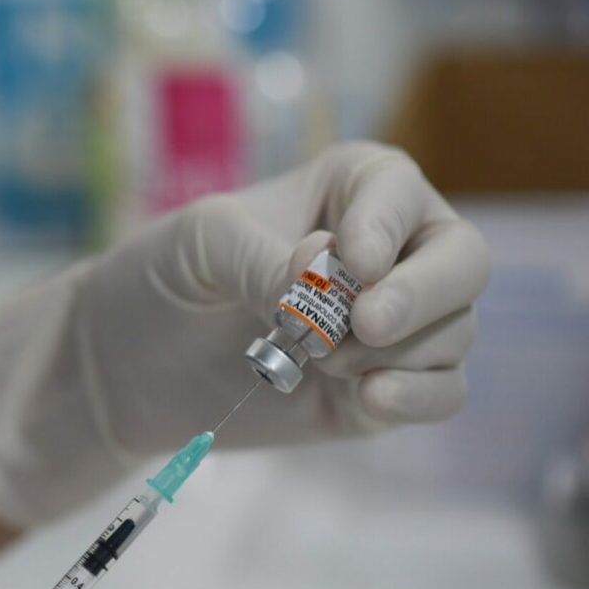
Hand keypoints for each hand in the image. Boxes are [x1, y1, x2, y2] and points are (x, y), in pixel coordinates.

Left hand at [0, 142, 490, 526]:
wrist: (125, 364)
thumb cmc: (164, 275)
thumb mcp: (200, 243)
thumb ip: (264, 257)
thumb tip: (321, 288)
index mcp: (353, 190)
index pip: (400, 191)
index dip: (386, 226)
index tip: (350, 260)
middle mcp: (393, 253)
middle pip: (462, 262)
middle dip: (423, 292)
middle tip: (365, 321)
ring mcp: (394, 328)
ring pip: (452, 332)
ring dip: (391, 349)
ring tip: (314, 357)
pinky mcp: (382, 392)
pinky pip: (442, 391)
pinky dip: (418, 395)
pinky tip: (370, 397)